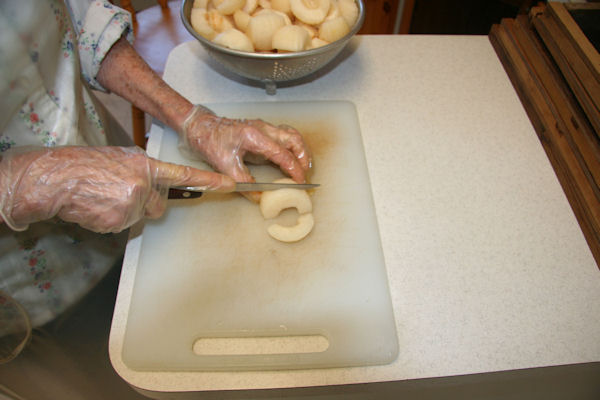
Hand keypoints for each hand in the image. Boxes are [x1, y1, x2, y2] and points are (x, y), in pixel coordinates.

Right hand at [0, 146, 233, 232]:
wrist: (58, 179)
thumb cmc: (87, 165)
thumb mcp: (121, 159)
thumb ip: (144, 171)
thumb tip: (153, 185)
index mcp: (146, 166)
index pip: (185, 175)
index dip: (209, 180)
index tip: (230, 184)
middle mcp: (143, 186)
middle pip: (158, 205)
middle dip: (145, 203)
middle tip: (120, 193)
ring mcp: (131, 205)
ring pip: (140, 216)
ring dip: (126, 211)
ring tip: (104, 198)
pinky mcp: (118, 222)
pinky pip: (124, 225)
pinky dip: (113, 219)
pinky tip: (98, 208)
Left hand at [180, 105, 311, 201]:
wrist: (201, 127)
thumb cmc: (210, 141)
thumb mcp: (225, 166)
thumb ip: (244, 183)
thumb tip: (258, 198)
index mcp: (254, 136)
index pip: (282, 154)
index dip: (294, 170)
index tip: (300, 182)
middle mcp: (263, 129)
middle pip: (294, 139)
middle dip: (303, 158)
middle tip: (305, 175)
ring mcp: (264, 127)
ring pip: (292, 135)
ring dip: (301, 151)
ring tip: (303, 167)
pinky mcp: (262, 130)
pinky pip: (284, 135)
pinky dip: (293, 146)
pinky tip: (292, 157)